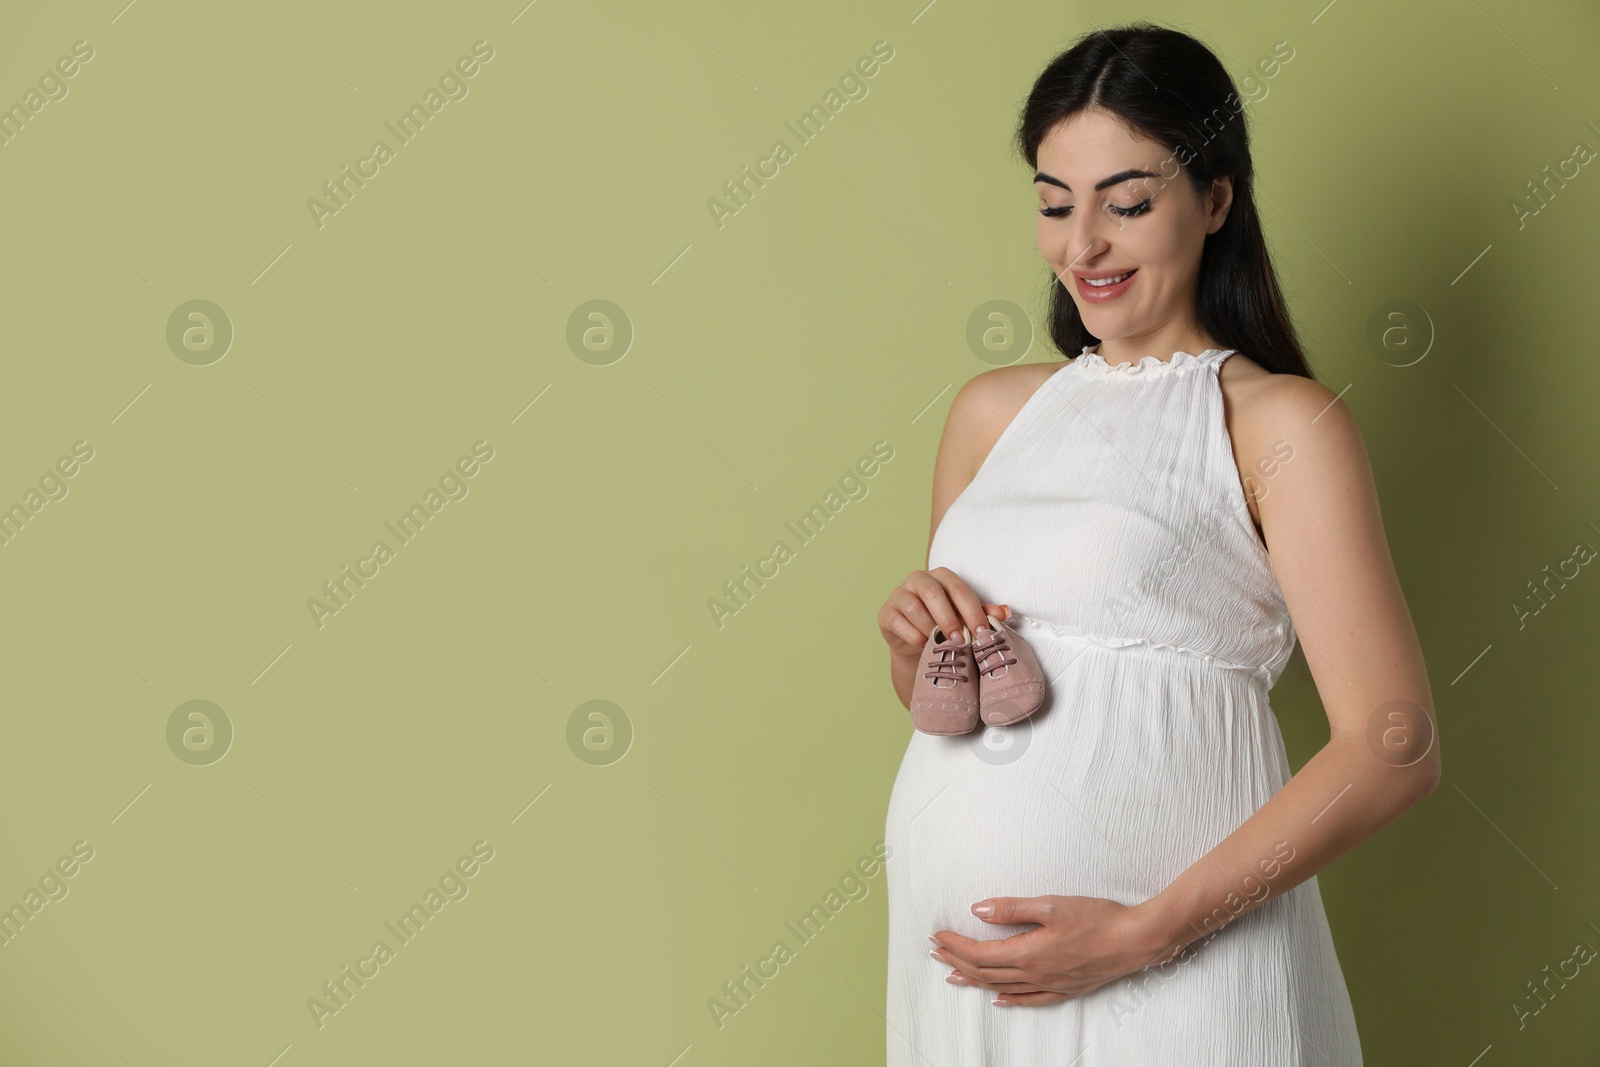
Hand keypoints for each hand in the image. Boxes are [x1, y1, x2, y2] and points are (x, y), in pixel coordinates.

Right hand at [878, 567, 1009, 659]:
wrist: (917, 643)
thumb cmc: (946, 625)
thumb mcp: (965, 619)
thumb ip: (983, 613)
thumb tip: (1005, 612)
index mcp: (942, 576)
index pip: (959, 589)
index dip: (972, 611)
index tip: (983, 632)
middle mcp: (918, 579)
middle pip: (932, 592)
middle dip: (948, 618)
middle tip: (960, 640)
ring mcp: (899, 594)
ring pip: (913, 607)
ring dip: (929, 628)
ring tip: (941, 646)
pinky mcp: (886, 612)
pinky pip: (897, 621)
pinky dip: (911, 635)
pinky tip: (923, 646)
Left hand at [929, 895, 1174, 1005]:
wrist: (1136, 940)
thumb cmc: (1097, 918)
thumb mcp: (1051, 904)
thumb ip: (1012, 908)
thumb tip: (978, 909)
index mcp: (1028, 952)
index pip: (980, 953)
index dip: (955, 945)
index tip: (937, 935)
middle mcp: (1035, 973)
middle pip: (986, 972)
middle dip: (957, 961)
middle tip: (935, 952)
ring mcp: (1051, 984)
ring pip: (1003, 987)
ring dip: (975, 980)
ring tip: (953, 975)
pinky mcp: (1066, 988)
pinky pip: (1030, 999)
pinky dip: (1010, 1000)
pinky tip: (999, 999)